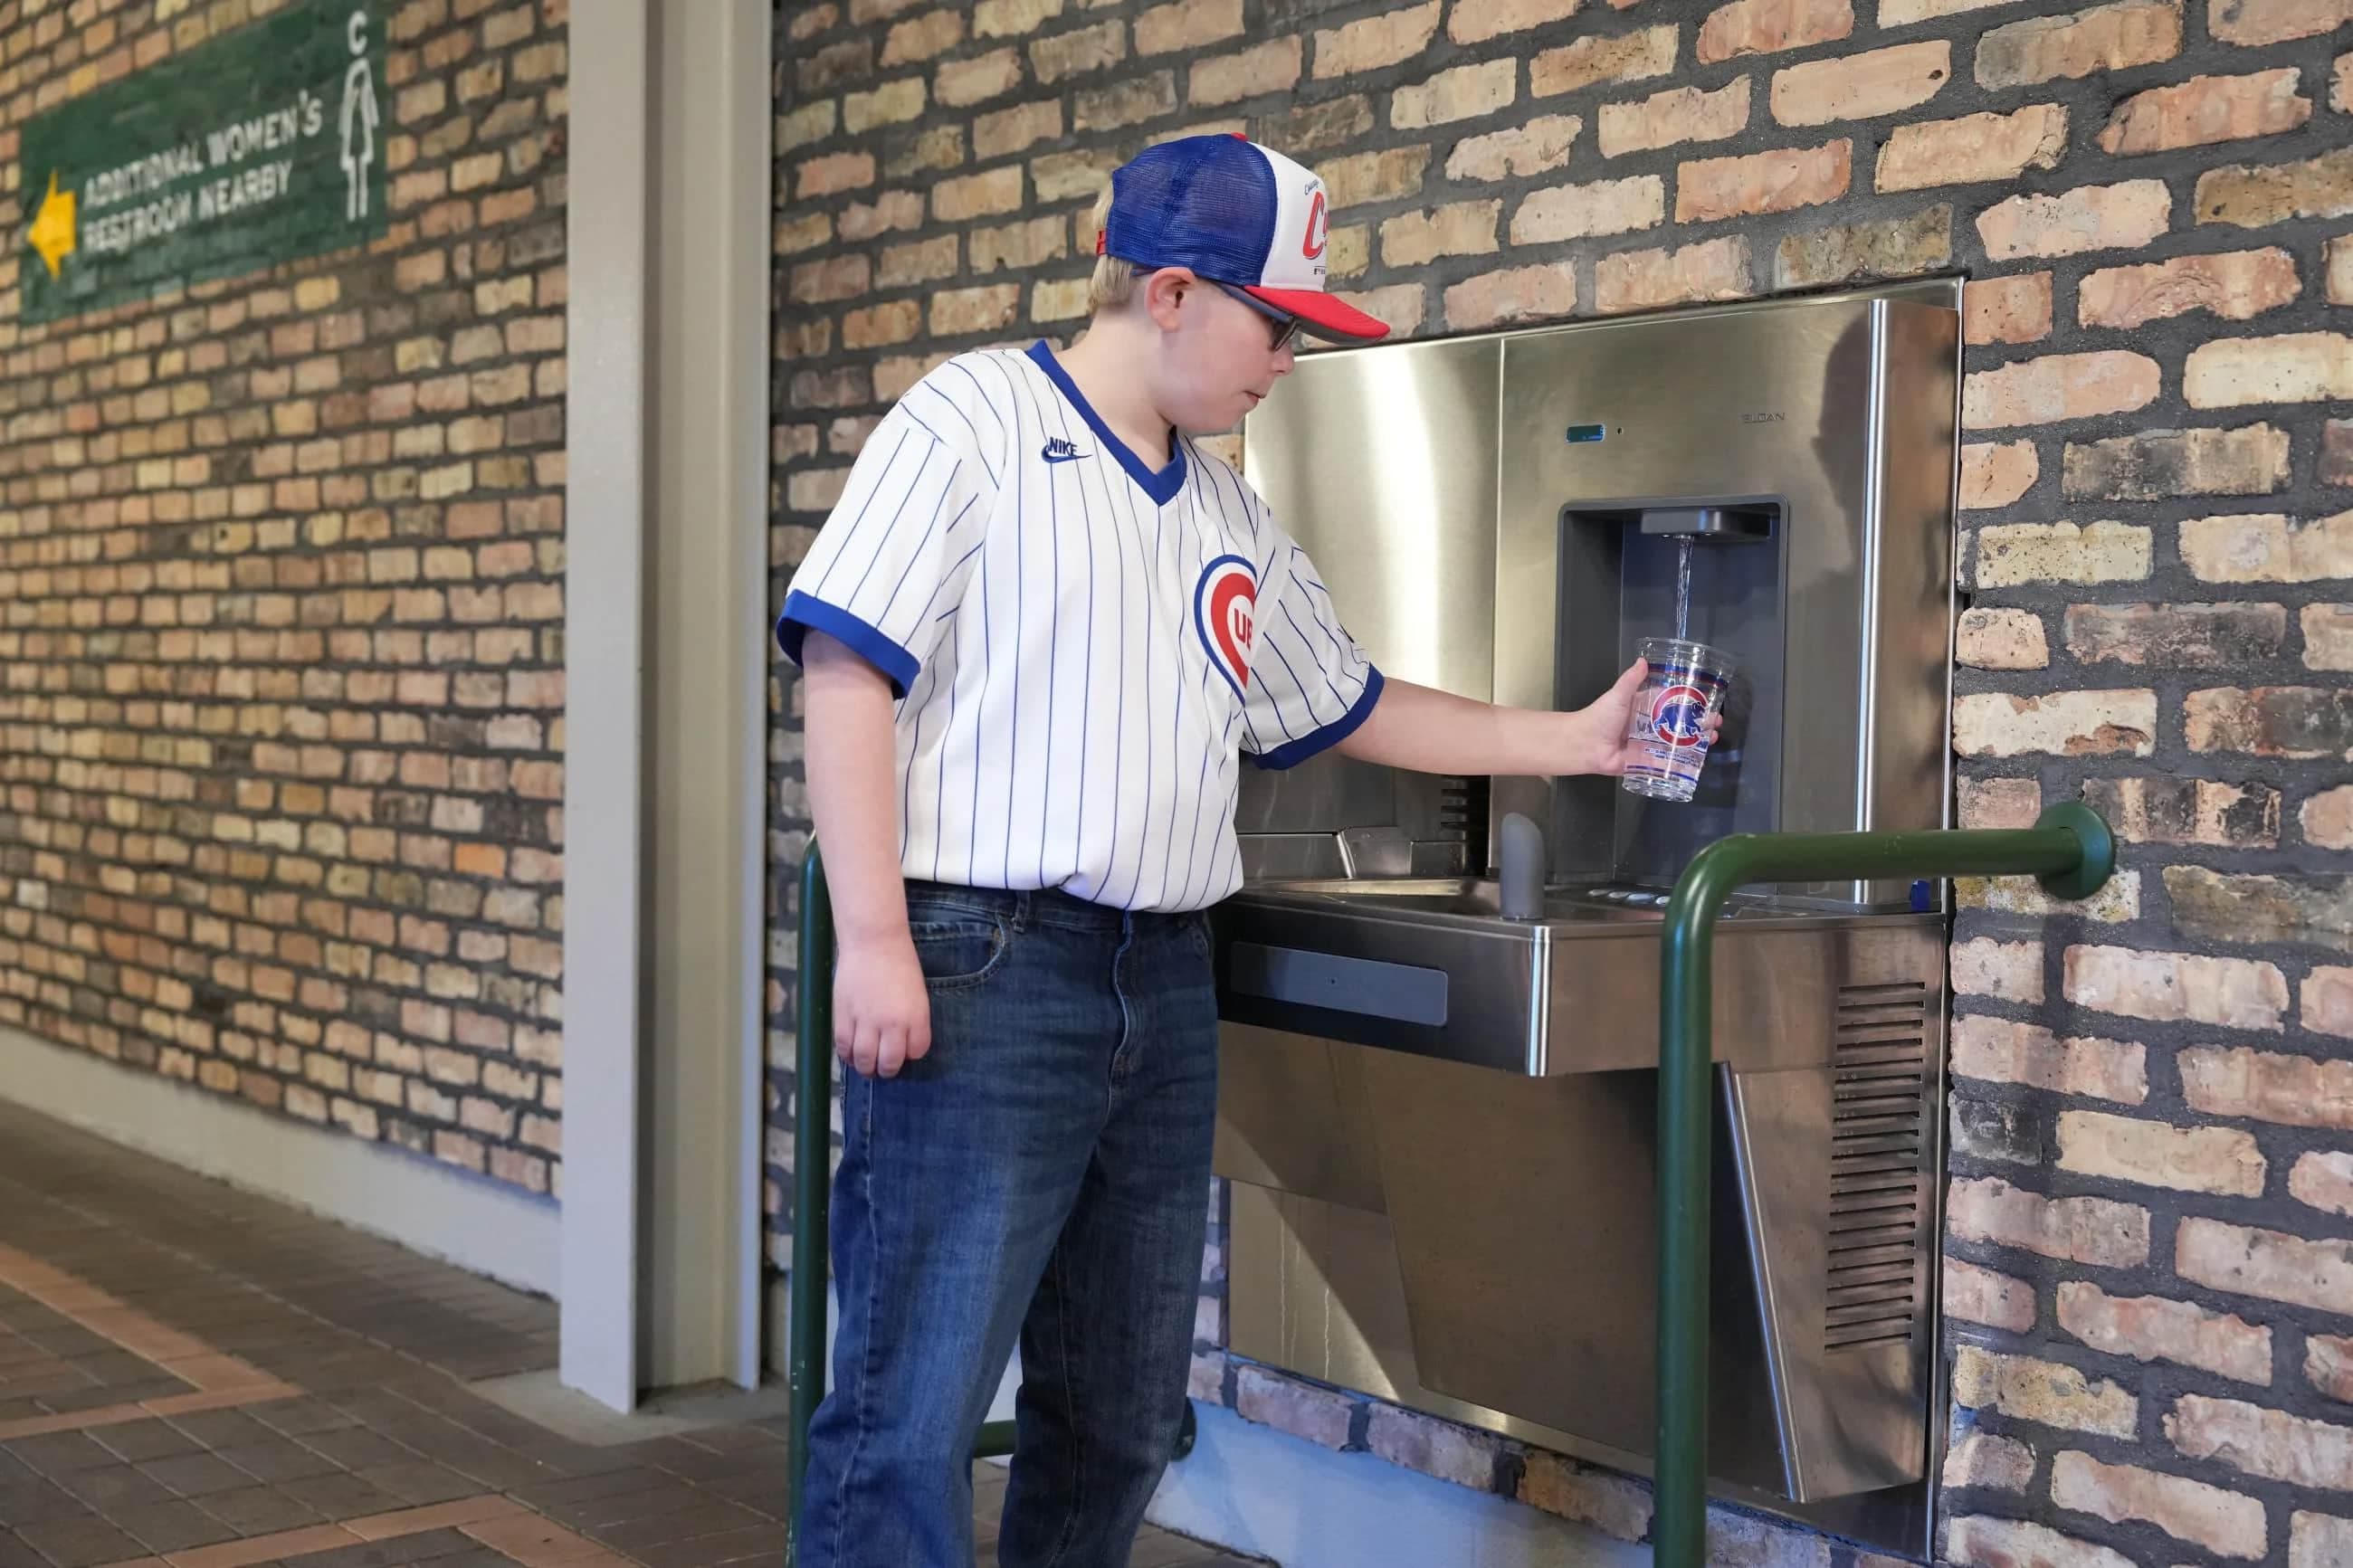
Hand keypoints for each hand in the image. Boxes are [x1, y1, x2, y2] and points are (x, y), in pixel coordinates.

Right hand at [832, 934, 931, 1077]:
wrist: (874, 940)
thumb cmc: (899, 963)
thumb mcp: (917, 993)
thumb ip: (912, 1019)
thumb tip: (902, 1043)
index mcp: (916, 1017)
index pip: (917, 1051)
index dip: (911, 1054)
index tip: (905, 1050)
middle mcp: (892, 1023)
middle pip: (890, 1063)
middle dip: (888, 1069)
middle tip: (885, 1067)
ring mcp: (866, 1020)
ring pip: (865, 1060)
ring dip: (866, 1068)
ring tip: (867, 1066)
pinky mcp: (845, 1015)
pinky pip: (844, 1046)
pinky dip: (847, 1055)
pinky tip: (851, 1054)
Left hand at [1570, 659, 1720, 776]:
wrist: (1584, 744)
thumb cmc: (1600, 716)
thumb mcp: (1618, 695)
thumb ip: (1631, 680)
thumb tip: (1643, 660)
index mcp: (1644, 709)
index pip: (1671, 704)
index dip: (1689, 703)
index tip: (1707, 702)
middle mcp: (1648, 726)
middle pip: (1678, 725)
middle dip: (1698, 724)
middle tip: (1715, 723)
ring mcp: (1648, 745)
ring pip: (1676, 744)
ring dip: (1695, 742)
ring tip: (1711, 739)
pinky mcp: (1644, 762)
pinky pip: (1664, 763)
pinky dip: (1680, 762)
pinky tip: (1697, 760)